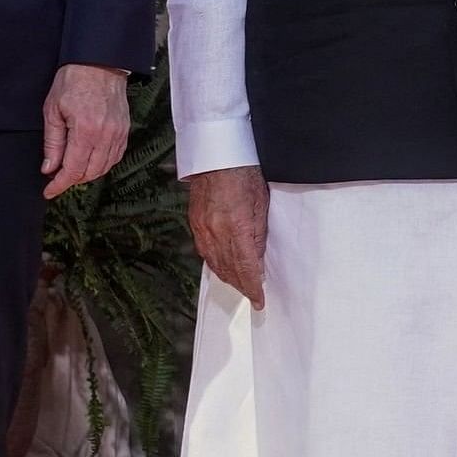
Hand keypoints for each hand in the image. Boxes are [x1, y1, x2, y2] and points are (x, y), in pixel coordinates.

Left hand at [42, 63, 130, 199]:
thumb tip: (49, 168)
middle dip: (72, 180)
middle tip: (57, 177)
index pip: (73, 169)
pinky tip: (90, 159)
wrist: (99, 63)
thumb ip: (52, 143)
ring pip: (104, 168)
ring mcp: (118, 133)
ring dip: (87, 173)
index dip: (59, 184)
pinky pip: (115, 157)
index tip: (49, 191)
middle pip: (90, 173)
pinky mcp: (125, 130)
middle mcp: (105, 135)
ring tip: (72, 168)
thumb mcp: (53, 110)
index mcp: (85, 131)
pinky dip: (102, 164)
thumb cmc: (73, 81)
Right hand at [187, 165, 268, 304]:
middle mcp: (216, 231)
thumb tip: (258, 260)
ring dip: (228, 277)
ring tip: (240, 286)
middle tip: (253, 296)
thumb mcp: (261, 203)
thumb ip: (258, 234)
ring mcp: (202, 227)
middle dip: (241, 286)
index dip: (252, 287)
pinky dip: (215, 263)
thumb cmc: (244, 173)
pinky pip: (204, 251)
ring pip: (215, 262)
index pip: (245, 267)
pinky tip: (222, 268)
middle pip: (229, 269)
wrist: (217, 155)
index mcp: (236, 227)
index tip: (259, 301)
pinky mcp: (195, 222)